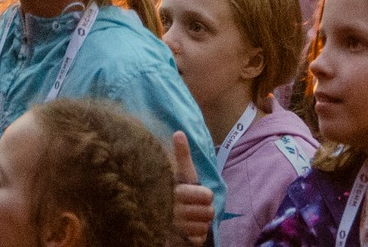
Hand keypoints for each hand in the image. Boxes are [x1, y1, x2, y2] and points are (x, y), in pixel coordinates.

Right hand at [170, 131, 212, 245]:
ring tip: (191, 217)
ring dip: (201, 223)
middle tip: (196, 207)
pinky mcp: (178, 241)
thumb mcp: (180, 173)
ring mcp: (176, 228)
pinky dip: (197, 236)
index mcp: (176, 193)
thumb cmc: (176, 191)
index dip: (206, 195)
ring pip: (205, 227)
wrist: (159, 216)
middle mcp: (174, 212)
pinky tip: (188, 230)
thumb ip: (181, 155)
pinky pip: (199, 239)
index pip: (207, 195)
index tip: (199, 194)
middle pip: (209, 212)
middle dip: (205, 210)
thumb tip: (178, 132)